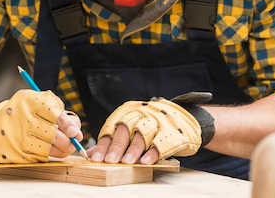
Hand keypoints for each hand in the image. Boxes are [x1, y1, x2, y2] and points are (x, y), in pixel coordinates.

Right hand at [0, 89, 82, 162]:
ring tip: (64, 148)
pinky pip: (38, 158)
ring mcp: (17, 138)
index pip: (54, 114)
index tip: (75, 133)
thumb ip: (58, 111)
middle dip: (67, 141)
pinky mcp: (14, 154)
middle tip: (73, 143)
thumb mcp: (37, 102)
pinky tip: (48, 150)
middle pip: (53, 135)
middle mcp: (22, 119)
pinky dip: (46, 156)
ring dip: (60, 151)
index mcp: (29, 101)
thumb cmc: (22, 112)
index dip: (68, 125)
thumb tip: (76, 131)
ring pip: (48, 150)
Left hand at [87, 98, 201, 164]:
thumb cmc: (150, 125)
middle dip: (116, 146)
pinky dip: (152, 153)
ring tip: (126, 162)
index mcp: (127, 112)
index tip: (96, 158)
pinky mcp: (172, 133)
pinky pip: (161, 143)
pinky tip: (145, 162)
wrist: (183, 118)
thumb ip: (112, 139)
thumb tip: (91, 154)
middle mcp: (140, 114)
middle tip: (109, 161)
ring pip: (142, 135)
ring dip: (133, 150)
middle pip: (125, 130)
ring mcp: (157, 122)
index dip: (103, 144)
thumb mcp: (130, 127)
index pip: (111, 129)